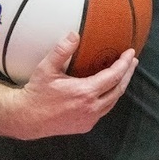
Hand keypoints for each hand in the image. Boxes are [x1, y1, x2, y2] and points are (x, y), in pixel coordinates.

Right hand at [13, 32, 136, 139]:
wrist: (26, 118)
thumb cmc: (36, 92)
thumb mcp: (46, 68)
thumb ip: (61, 50)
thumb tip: (74, 34)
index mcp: (85, 92)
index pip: (114, 76)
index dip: (124, 64)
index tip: (131, 53)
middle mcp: (92, 107)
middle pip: (118, 89)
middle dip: (127, 74)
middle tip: (132, 61)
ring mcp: (90, 118)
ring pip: (113, 101)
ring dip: (120, 86)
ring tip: (123, 74)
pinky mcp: (85, 126)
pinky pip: (103, 110)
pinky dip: (109, 98)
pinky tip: (107, 90)